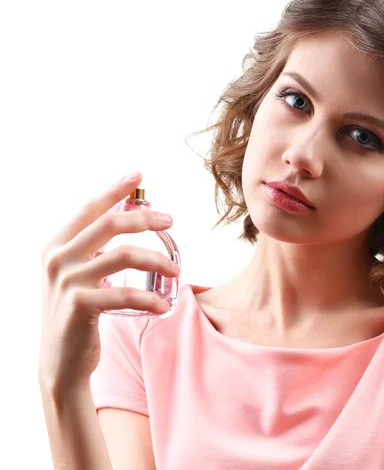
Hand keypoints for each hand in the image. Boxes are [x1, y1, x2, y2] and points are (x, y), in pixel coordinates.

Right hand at [37, 170, 178, 390]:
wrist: (60, 361)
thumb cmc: (77, 311)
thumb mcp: (78, 273)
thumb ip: (94, 247)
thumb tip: (130, 216)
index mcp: (56, 244)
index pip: (89, 208)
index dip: (114, 189)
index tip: (138, 174)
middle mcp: (57, 257)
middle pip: (110, 223)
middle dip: (145, 217)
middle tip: (170, 220)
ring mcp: (67, 281)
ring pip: (124, 255)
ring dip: (157, 260)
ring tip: (176, 269)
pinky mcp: (80, 306)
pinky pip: (126, 294)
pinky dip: (150, 299)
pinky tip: (163, 305)